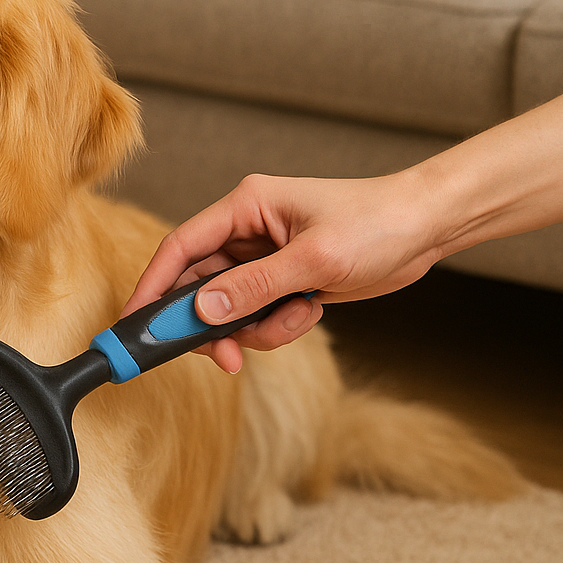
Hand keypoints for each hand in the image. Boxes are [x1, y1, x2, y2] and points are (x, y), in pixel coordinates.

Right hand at [122, 171, 452, 372]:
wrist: (428, 229)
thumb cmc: (377, 225)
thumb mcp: (313, 260)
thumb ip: (253, 287)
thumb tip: (201, 311)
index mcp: (245, 206)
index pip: (180, 248)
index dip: (152, 286)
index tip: (135, 324)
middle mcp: (247, 230)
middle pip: (198, 286)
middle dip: (211, 325)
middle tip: (225, 357)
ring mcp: (263, 257)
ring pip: (228, 308)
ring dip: (255, 328)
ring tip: (297, 319)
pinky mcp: (282, 280)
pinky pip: (256, 316)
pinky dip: (277, 326)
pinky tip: (311, 311)